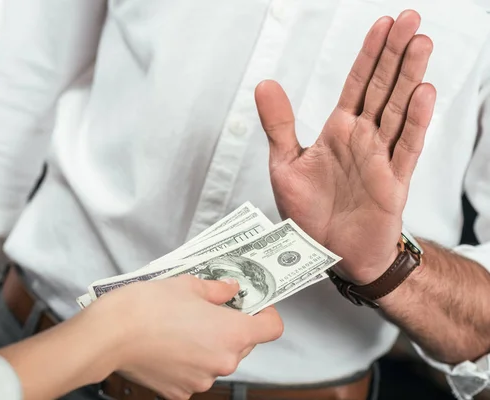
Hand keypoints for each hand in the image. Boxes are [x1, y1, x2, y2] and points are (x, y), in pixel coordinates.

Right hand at [88, 276, 282, 399]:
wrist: (108, 336)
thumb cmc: (147, 307)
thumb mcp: (187, 285)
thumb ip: (217, 290)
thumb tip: (230, 290)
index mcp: (232, 334)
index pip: (272, 328)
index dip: (266, 313)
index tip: (254, 304)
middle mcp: (222, 363)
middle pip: (243, 344)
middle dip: (232, 326)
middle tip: (210, 309)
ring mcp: (201, 381)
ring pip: (217, 359)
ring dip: (208, 344)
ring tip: (182, 326)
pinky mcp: (180, 392)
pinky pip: (195, 373)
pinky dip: (188, 361)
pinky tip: (169, 344)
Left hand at [255, 10, 435, 284]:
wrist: (327, 253)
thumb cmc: (308, 212)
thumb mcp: (284, 164)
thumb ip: (279, 124)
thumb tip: (265, 84)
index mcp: (338, 131)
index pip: (357, 84)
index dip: (369, 54)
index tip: (381, 24)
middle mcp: (363, 139)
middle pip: (383, 88)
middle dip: (395, 53)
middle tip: (410, 18)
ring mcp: (381, 158)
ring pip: (399, 109)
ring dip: (410, 76)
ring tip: (420, 43)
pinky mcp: (393, 183)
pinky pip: (407, 147)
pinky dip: (416, 121)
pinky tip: (424, 92)